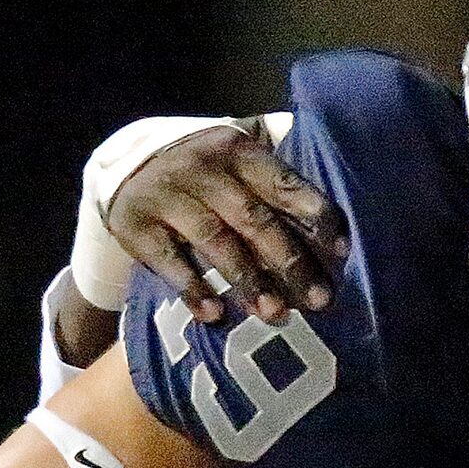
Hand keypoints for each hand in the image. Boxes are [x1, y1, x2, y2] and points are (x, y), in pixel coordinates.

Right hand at [110, 124, 351, 325]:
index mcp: (238, 152)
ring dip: (248, 281)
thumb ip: (279, 168)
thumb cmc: (207, 171)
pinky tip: (215, 315)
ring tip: (275, 315)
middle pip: (254, 219)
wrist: (127, 167)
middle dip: (290, 262)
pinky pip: (168, 260)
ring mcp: (167, 195)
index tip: (341, 250)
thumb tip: (331, 191)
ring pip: (216, 241)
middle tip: (319, 301)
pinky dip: (193, 290)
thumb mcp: (238, 153)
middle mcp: (203, 170)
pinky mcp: (136, 224)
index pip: (283, 183)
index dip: (314, 215)